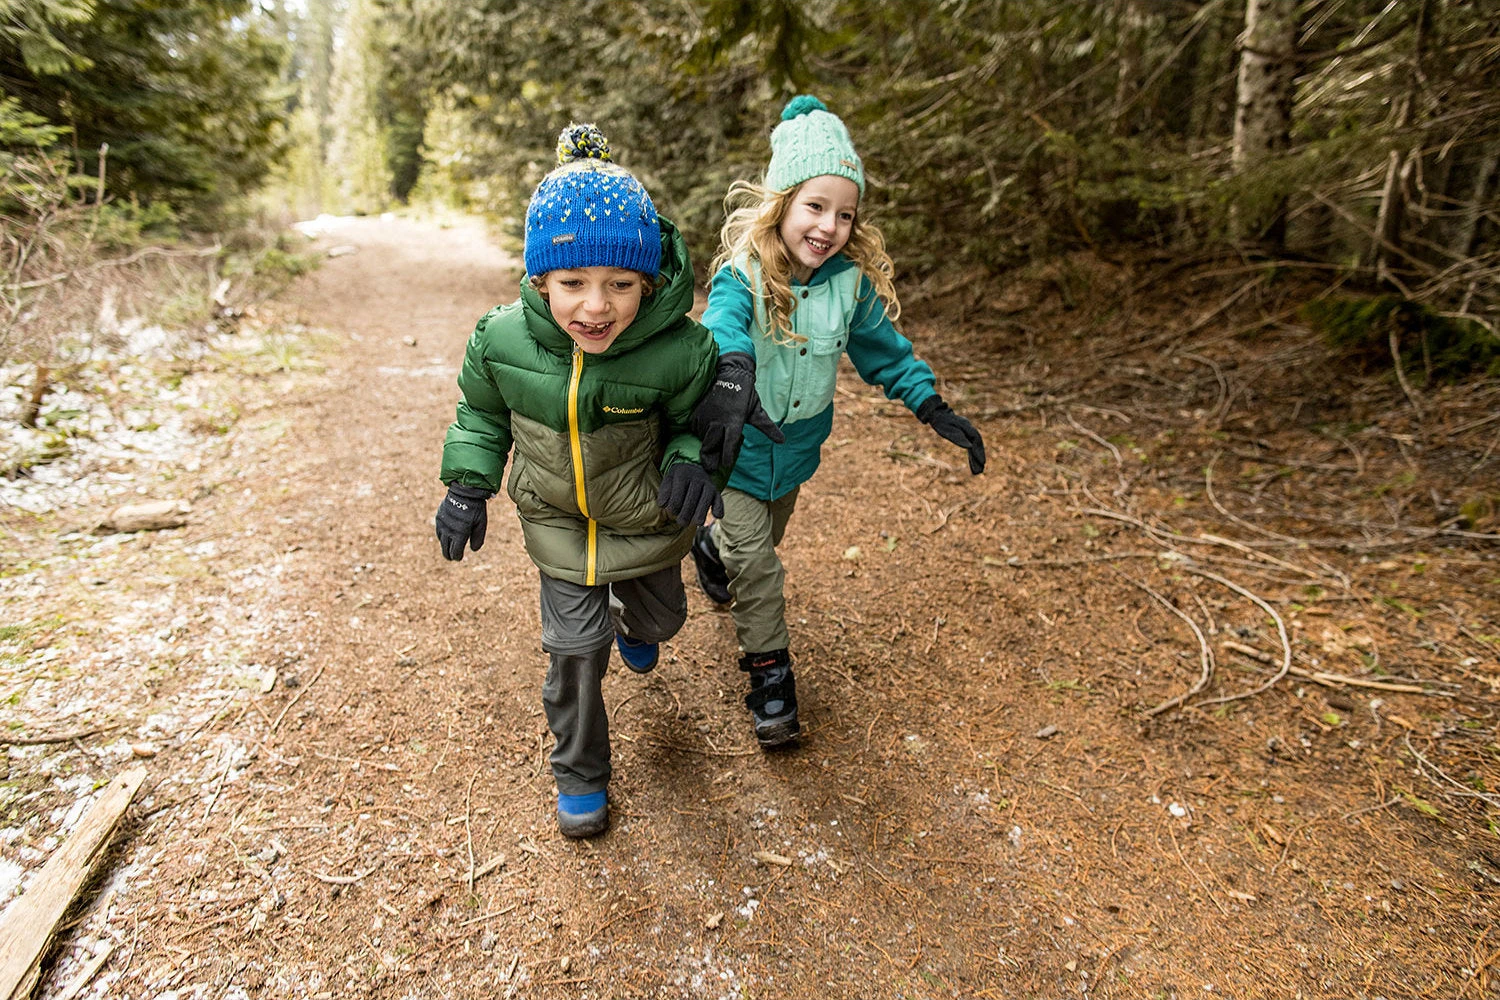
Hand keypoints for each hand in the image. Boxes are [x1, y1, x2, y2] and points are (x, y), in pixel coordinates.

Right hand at [435, 482, 492, 559]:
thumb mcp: (481, 523)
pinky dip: (442, 536)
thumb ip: (478, 538)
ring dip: (445, 545)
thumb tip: (473, 550)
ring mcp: (442, 523)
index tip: (459, 557)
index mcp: (460, 533)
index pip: (455, 552)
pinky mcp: (439, 517)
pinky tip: (445, 537)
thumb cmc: (475, 508)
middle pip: (446, 548)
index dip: (457, 556)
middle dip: (449, 554)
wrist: (464, 491)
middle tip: (452, 557)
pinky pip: (439, 531)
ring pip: (441, 540)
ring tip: (448, 549)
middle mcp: (449, 530)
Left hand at [657, 462, 724, 526]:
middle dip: (685, 517)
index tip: (671, 511)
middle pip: (690, 503)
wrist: (692, 468)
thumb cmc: (677, 480)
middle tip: (681, 523)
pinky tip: (716, 516)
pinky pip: (719, 501)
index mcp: (682, 475)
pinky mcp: (716, 490)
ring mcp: (708, 484)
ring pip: (704, 503)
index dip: (673, 509)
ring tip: (695, 523)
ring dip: (700, 516)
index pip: (676, 499)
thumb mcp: (668, 482)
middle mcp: (697, 478)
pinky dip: (718, 510)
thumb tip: (663, 505)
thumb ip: (664, 493)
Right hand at [691, 352, 785, 472]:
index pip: (729, 444)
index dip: (726, 456)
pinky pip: (695, 428)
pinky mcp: (698, 413)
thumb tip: (782, 441)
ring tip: (710, 449)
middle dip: (710, 457)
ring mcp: (706, 416)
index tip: (724, 465)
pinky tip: (706, 433)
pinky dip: (700, 433)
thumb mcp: (757, 412)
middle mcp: (718, 420)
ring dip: (706, 444)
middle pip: (711, 445)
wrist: (731, 374)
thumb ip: (768, 428)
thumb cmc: (746, 395)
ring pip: (703, 437)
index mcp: (734, 421)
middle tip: (710, 467)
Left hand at [917, 395, 985, 474]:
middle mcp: (969, 429)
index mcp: (966, 427)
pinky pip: (970, 447)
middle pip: (977, 444)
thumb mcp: (947, 430)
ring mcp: (968, 432)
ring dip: (976, 459)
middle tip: (980, 471)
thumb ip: (958, 437)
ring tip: (978, 472)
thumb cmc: (940, 422)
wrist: (937, 414)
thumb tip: (970, 447)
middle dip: (979, 458)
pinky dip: (972, 456)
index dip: (979, 451)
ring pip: (974, 446)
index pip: (976, 440)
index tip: (982, 462)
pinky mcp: (965, 436)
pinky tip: (973, 464)